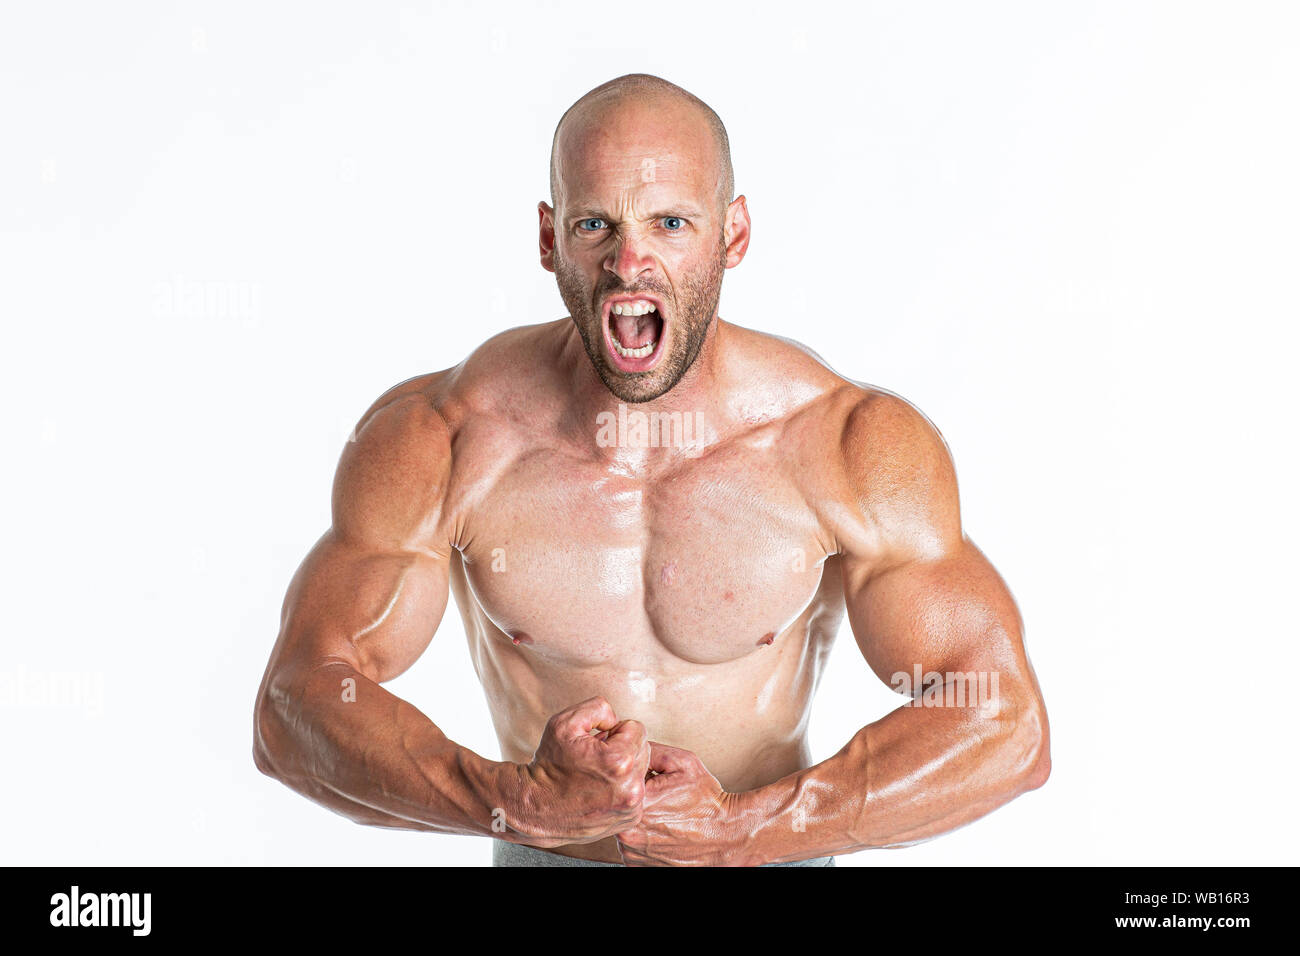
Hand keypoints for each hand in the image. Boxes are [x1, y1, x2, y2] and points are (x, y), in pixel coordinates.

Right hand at [511, 696, 649, 845]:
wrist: (536, 807)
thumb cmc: (549, 764)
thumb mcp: (565, 722)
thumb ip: (598, 708)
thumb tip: (617, 721)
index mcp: (620, 761)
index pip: (637, 729)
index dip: (615, 731)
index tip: (597, 743)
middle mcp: (631, 788)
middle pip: (643, 749)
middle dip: (622, 748)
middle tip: (595, 759)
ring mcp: (632, 807)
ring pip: (642, 770)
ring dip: (625, 768)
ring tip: (597, 774)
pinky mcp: (630, 819)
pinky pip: (638, 790)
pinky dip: (623, 787)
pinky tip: (601, 790)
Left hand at [615, 742, 752, 865]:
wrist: (726, 836)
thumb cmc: (707, 801)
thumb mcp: (684, 763)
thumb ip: (651, 751)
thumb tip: (630, 748)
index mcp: (638, 801)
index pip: (619, 779)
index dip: (634, 776)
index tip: (650, 780)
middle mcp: (630, 829)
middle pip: (618, 804)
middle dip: (634, 798)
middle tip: (658, 799)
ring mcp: (632, 851)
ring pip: (622, 825)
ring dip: (635, 819)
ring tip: (661, 816)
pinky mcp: (635, 865)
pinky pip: (628, 845)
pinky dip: (640, 838)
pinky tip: (659, 831)